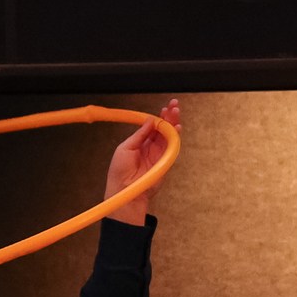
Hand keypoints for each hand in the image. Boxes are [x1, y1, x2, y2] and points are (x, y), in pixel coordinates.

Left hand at [104, 95, 180, 223]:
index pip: (152, 126)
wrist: (125, 190)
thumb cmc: (120, 171)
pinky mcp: (164, 163)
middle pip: (163, 129)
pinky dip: (175, 138)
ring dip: (174, 124)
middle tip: (174, 105)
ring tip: (176, 112)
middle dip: (169, 116)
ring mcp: (159, 155)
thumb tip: (149, 121)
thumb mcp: (125, 147)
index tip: (164, 107)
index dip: (159, 116)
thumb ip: (139, 134)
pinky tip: (177, 128)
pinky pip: (172, 148)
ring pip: (169, 136)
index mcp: (139, 142)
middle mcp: (150, 147)